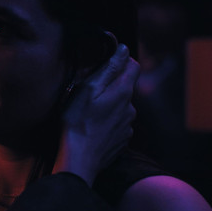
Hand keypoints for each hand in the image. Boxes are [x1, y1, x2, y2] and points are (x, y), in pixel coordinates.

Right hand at [53, 44, 139, 184]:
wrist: (79, 160)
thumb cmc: (77, 123)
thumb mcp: (87, 90)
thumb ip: (108, 69)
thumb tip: (123, 49)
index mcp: (123, 92)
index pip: (133, 65)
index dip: (121, 59)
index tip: (106, 62)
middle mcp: (131, 108)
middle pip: (125, 87)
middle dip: (110, 85)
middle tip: (88, 91)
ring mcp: (128, 126)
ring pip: (121, 106)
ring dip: (109, 104)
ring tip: (88, 112)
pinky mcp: (123, 140)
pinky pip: (118, 123)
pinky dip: (108, 121)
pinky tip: (93, 127)